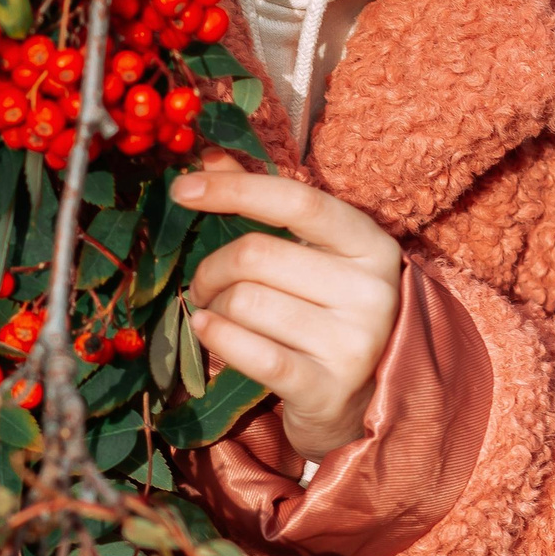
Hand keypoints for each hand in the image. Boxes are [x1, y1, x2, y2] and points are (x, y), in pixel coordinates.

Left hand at [173, 150, 403, 461]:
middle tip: (202, 283)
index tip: (183, 189)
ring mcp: (354, 342)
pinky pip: (251, 353)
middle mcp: (371, 291)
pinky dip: (217, 337)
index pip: (298, 200)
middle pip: (257, 255)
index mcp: (370, 244)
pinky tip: (207, 331)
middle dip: (212, 267)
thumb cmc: (328, 312)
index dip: (235, 189)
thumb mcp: (313, 253)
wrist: (365, 401)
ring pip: (245, 303)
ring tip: (218, 313)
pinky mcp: (327, 388)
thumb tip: (210, 154)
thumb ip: (266, 202)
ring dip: (214, 307)